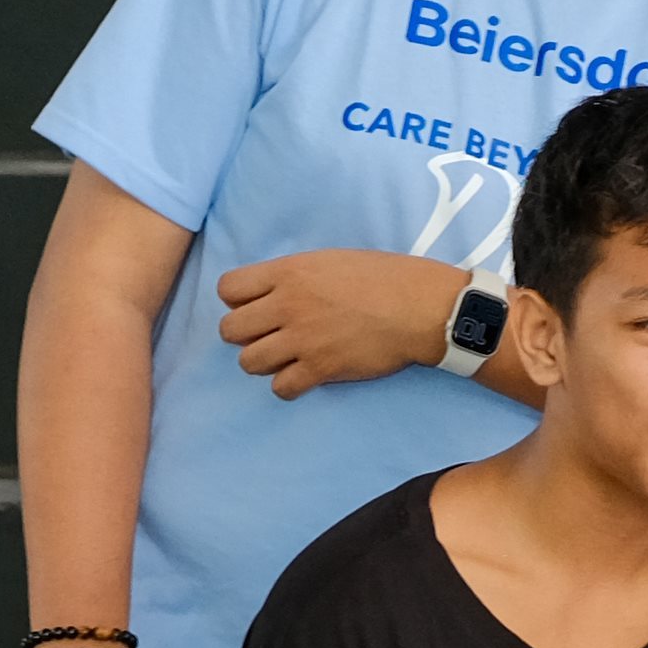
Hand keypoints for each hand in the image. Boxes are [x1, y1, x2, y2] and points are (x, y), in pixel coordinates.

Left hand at [214, 249, 470, 401]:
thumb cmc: (385, 277)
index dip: (237, 301)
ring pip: (248, 362)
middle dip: (246, 334)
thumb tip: (272, 293)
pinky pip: (281, 388)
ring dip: (264, 361)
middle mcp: (288, 305)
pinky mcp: (320, 369)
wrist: (420, 307)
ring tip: (286, 357)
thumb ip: (295, 275)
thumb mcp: (331, 259)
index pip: (227, 289)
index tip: (258, 306)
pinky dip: (289, 385)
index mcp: (289, 272)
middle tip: (271, 335)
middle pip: (230, 329)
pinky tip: (304, 375)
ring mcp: (302, 339)